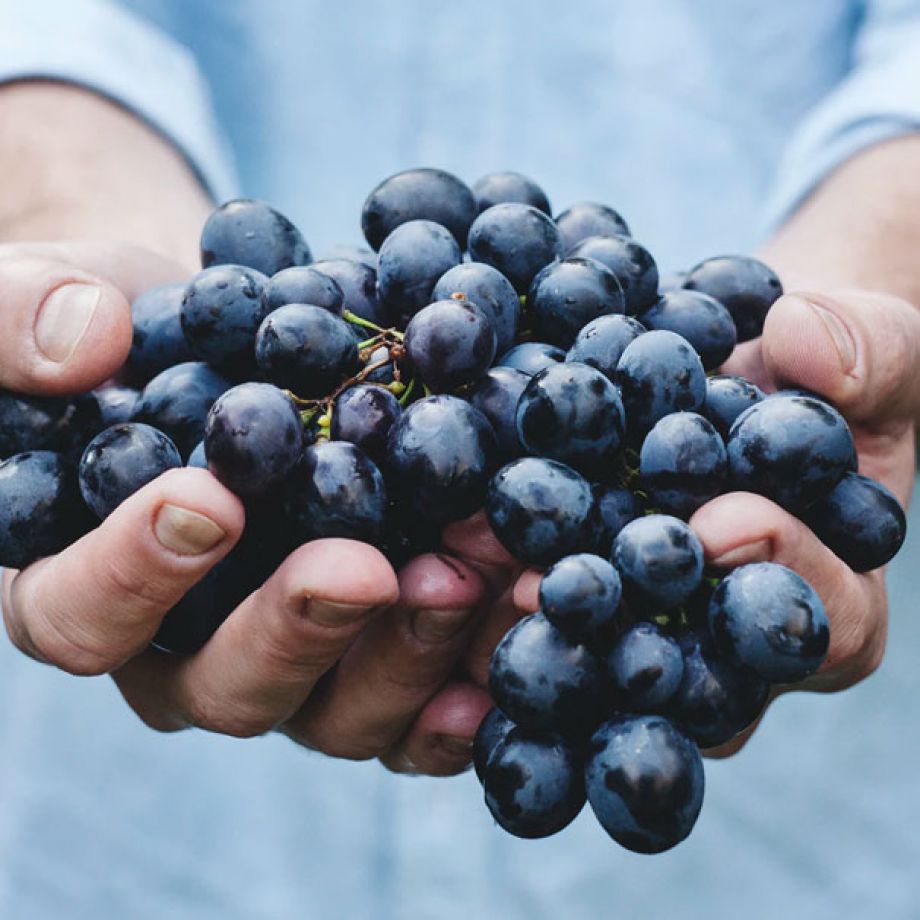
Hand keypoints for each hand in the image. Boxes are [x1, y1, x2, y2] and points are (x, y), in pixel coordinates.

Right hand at [0, 240, 513, 775]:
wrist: (225, 344)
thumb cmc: (120, 332)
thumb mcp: (41, 296)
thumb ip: (20, 316)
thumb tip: (83, 341)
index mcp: (84, 586)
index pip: (82, 614)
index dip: (135, 572)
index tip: (209, 500)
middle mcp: (187, 651)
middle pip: (228, 686)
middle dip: (300, 629)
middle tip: (366, 568)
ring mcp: (291, 662)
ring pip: (338, 709)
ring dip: (410, 652)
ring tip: (475, 573)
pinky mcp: (371, 653)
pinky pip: (418, 703)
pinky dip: (470, 680)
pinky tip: (520, 626)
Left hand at [506, 289, 918, 754]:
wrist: (750, 371)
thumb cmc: (829, 371)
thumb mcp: (879, 346)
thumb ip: (867, 350)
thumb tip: (803, 341)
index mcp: (833, 602)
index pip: (824, 621)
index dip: (782, 574)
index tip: (723, 522)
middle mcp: (733, 643)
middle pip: (689, 667)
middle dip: (622, 621)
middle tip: (554, 585)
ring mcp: (652, 626)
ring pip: (598, 650)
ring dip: (531, 613)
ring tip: (472, 559)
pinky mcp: (586, 594)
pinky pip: (542, 600)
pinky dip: (491, 571)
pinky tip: (443, 536)